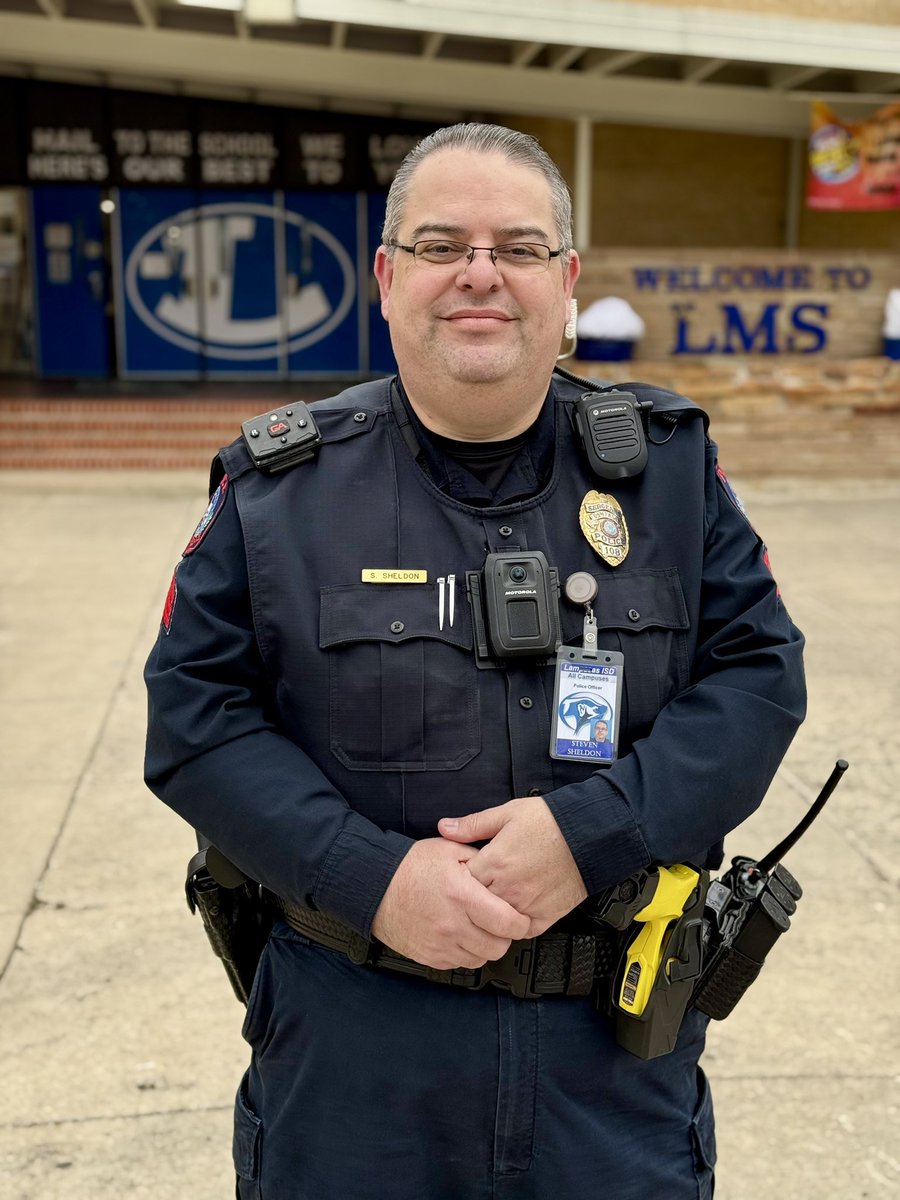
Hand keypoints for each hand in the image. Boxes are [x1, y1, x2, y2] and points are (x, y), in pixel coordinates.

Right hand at [371, 837, 531, 969]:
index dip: (521, 922)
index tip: (520, 917)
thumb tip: (501, 869)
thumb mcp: (448, 850)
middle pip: (498, 946)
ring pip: (481, 958)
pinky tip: (460, 935)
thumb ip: (479, 859)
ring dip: (485, 945)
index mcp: (462, 896)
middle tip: (499, 922)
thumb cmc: (409, 867)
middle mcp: (453, 924)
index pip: (508, 923)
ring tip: (478, 927)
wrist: (374, 886)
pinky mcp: (430, 957)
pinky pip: (460, 964)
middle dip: (504, 935)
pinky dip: (465, 952)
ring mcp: (441, 944)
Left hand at [438, 797, 587, 936]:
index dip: (458, 879)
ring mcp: (526, 905)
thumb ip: (473, 824)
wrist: (589, 835)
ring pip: (496, 923)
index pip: (461, 882)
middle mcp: (508, 888)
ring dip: (492, 915)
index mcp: (495, 863)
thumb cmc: (551, 822)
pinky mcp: (544, 916)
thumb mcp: (507, 813)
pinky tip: (512, 913)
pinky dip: (514, 926)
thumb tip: (444, 827)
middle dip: (472, 899)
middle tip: (474, 891)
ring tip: (492, 903)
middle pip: (476, 906)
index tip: (459, 875)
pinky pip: (521, 932)